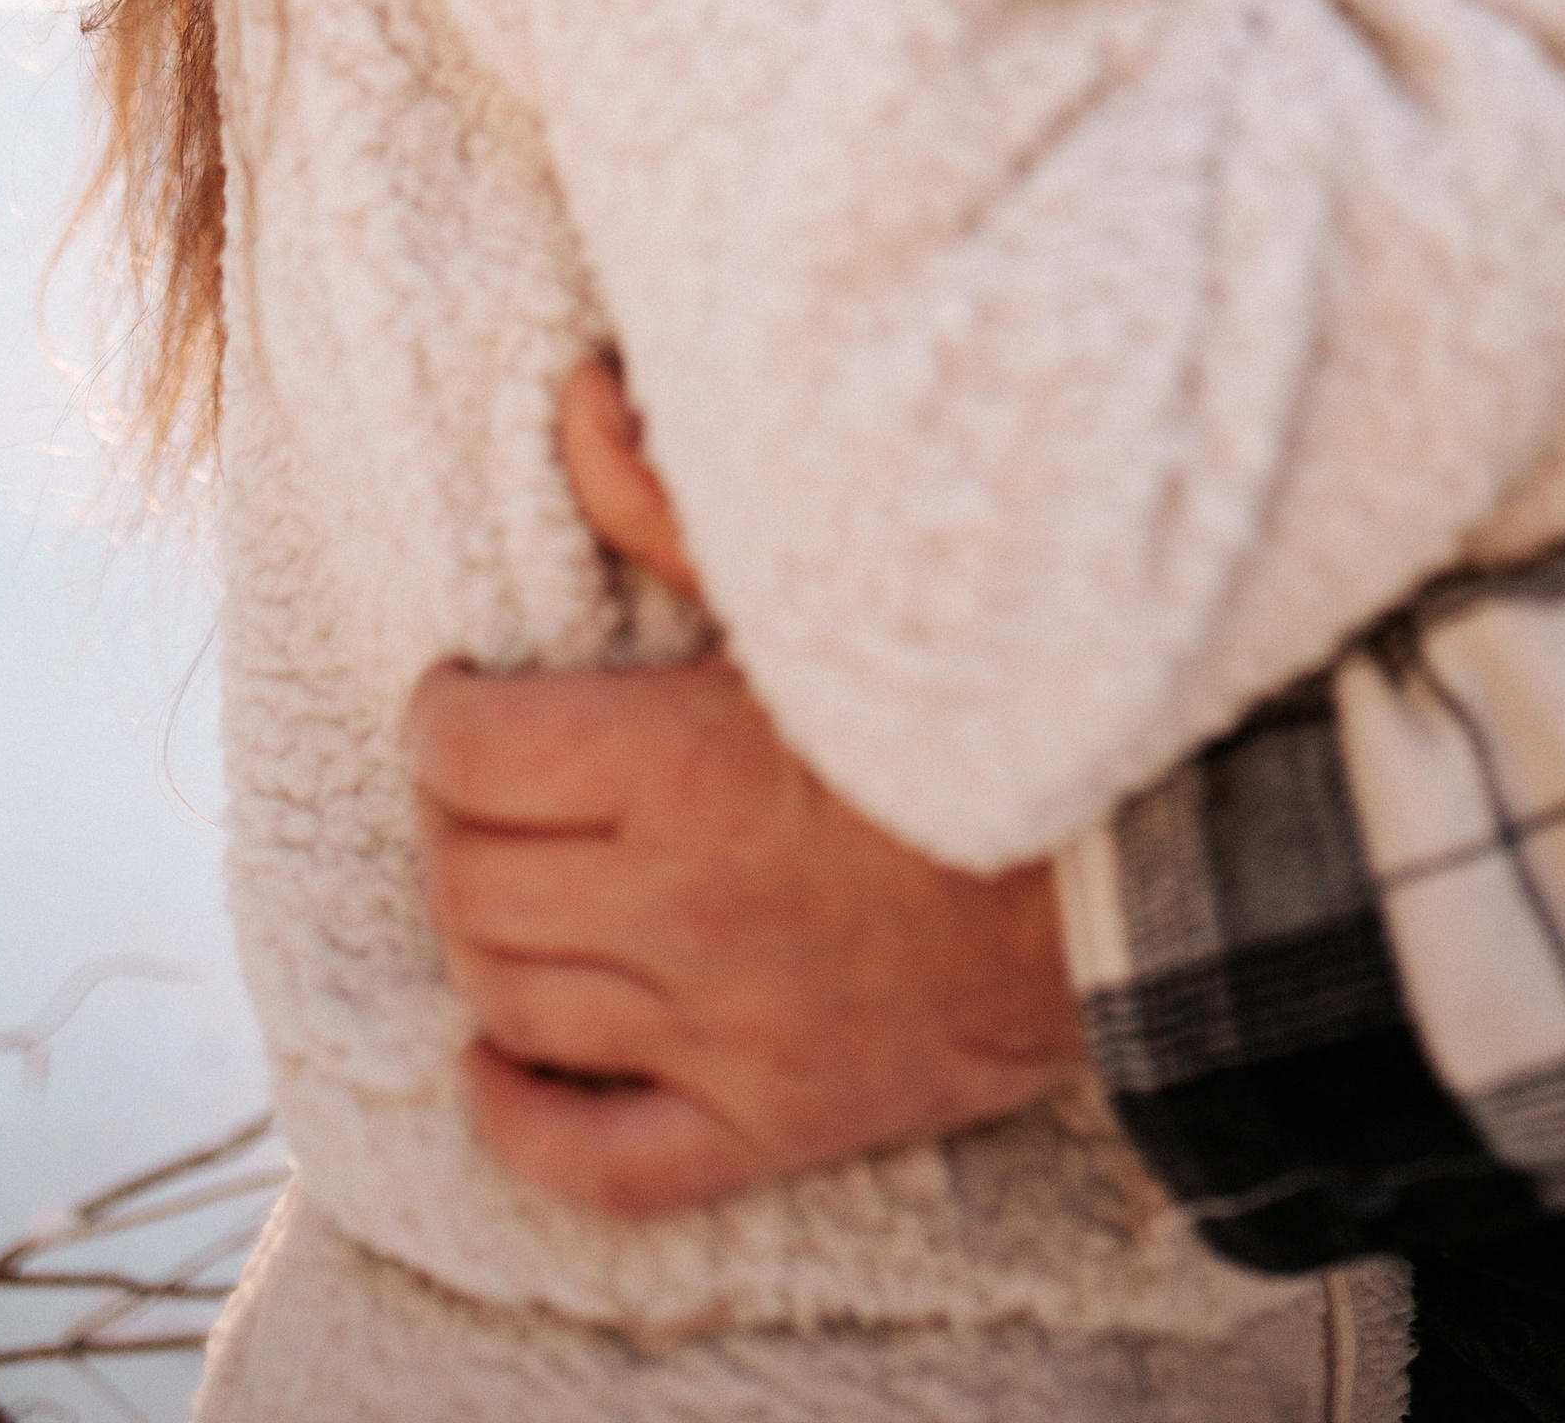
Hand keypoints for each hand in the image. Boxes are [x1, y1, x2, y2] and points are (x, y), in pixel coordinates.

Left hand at [406, 362, 1083, 1218]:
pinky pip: (594, 1161)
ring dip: (480, 941)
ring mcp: (722, 1031)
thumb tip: (578, 403)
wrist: (1121, 865)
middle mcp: (681, 906)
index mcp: (683, 763)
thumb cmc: (967, 703)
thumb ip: (678, 502)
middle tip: (485, 788)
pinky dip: (521, 1118)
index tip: (464, 699)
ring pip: (511, 1003)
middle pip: (473, 881)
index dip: (443, 719)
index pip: (473, 756)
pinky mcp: (768, 1124)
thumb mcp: (819, 584)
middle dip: (452, 825)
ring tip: (511, 886)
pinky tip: (505, 1063)